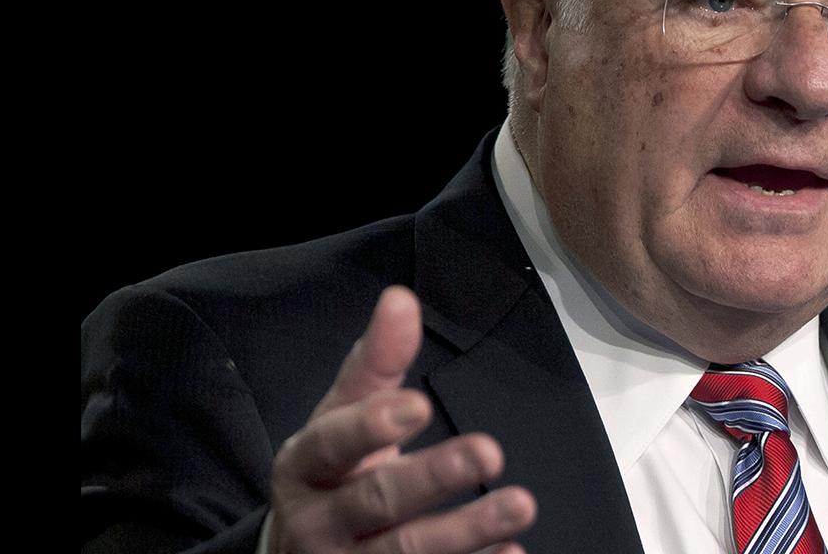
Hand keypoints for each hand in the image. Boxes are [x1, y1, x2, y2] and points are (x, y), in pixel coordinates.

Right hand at [268, 286, 536, 552]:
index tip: (420, 405)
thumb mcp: (343, 415)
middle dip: (433, 477)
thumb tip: (400, 299)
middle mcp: (318, 524)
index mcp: (305, 467)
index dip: (372, 427)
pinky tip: (510, 552)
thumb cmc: (334, 471)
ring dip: (467, 531)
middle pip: (376, 501)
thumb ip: (375, 363)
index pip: (332, 445)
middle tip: (489, 451)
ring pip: (405, 553)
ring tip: (521, 504)